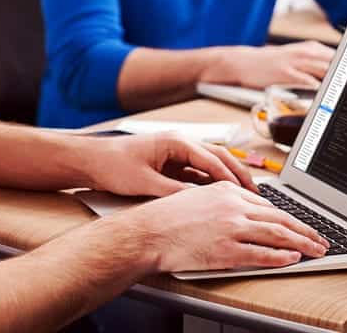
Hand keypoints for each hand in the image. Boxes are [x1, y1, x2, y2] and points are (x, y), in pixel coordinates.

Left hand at [85, 133, 255, 196]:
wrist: (91, 161)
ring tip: (244, 198)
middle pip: (218, 158)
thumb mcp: (144, 183)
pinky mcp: (170, 164)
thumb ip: (172, 193)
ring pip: (210, 165)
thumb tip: (197, 204)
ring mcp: (176, 154)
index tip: (246, 194)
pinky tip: (221, 198)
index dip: (230, 178)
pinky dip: (211, 184)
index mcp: (176, 142)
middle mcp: (179, 145)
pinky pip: (197, 173)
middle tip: (255, 194)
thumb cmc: (113, 165)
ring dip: (227, 179)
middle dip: (238, 175)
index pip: (212, 159)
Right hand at [113, 181, 328, 273]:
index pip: (268, 204)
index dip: (289, 216)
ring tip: (315, 250)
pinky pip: (262, 254)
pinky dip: (281, 257)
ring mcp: (232, 228)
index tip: (301, 224)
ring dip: (302, 243)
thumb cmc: (167, 217)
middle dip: (305, 229)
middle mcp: (233, 205)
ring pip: (278, 234)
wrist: (148, 233)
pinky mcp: (227, 251)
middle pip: (280, 218)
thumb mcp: (199, 196)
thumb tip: (247, 210)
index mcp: (227, 190)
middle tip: (320, 238)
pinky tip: (292, 259)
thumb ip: (225, 200)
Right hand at [204, 41, 334, 88]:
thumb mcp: (295, 57)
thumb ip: (314, 63)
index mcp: (311, 48)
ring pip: (325, 69)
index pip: (340, 55)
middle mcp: (306, 52)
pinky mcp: (286, 72)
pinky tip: (326, 96)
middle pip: (337, 62)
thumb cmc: (271, 63)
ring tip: (346, 92)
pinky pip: (307, 80)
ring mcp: (296, 61)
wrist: (244, 62)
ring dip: (337, 80)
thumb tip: (332, 75)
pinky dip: (319, 88)